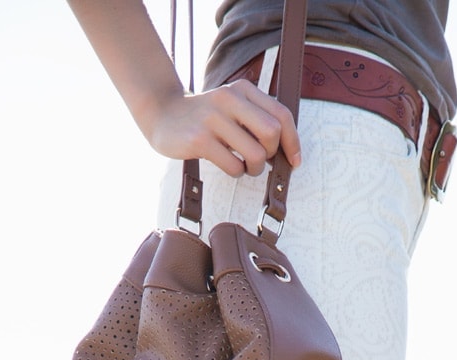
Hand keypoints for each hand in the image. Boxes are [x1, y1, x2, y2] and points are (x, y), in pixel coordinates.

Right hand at [146, 79, 300, 176]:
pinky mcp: (199, 139)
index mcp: (242, 89)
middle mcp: (229, 99)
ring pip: (255, 154)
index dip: (293, 142)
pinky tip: (227, 164)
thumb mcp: (231, 107)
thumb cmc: (205, 118)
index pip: (281, 115)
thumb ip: (257, 120)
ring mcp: (213, 118)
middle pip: (272, 133)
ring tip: (243, 166)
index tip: (294, 161)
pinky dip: (236, 172)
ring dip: (254, 169)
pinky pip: (233, 166)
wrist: (162, 114)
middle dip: (272, 154)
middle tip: (260, 160)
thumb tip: (286, 151)